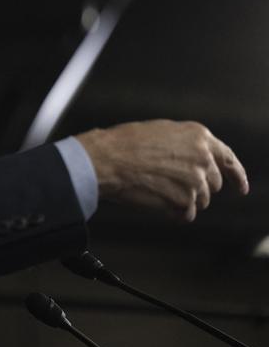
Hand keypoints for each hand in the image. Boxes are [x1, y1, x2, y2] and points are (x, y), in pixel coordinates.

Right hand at [75, 119, 248, 221]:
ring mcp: (195, 180)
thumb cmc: (124, 144)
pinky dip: (175, 213)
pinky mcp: (184, 200)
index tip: (240, 188)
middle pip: (213, 184)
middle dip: (196, 188)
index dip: (237, 176)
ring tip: (157, 191)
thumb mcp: (161, 132)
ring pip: (200, 201)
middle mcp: (203, 157)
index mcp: (199, 136)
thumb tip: (194, 160)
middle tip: (170, 185)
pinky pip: (187, 214)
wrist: (106, 159)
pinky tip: (158, 204)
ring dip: (183, 201)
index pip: (229, 159)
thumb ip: (185, 145)